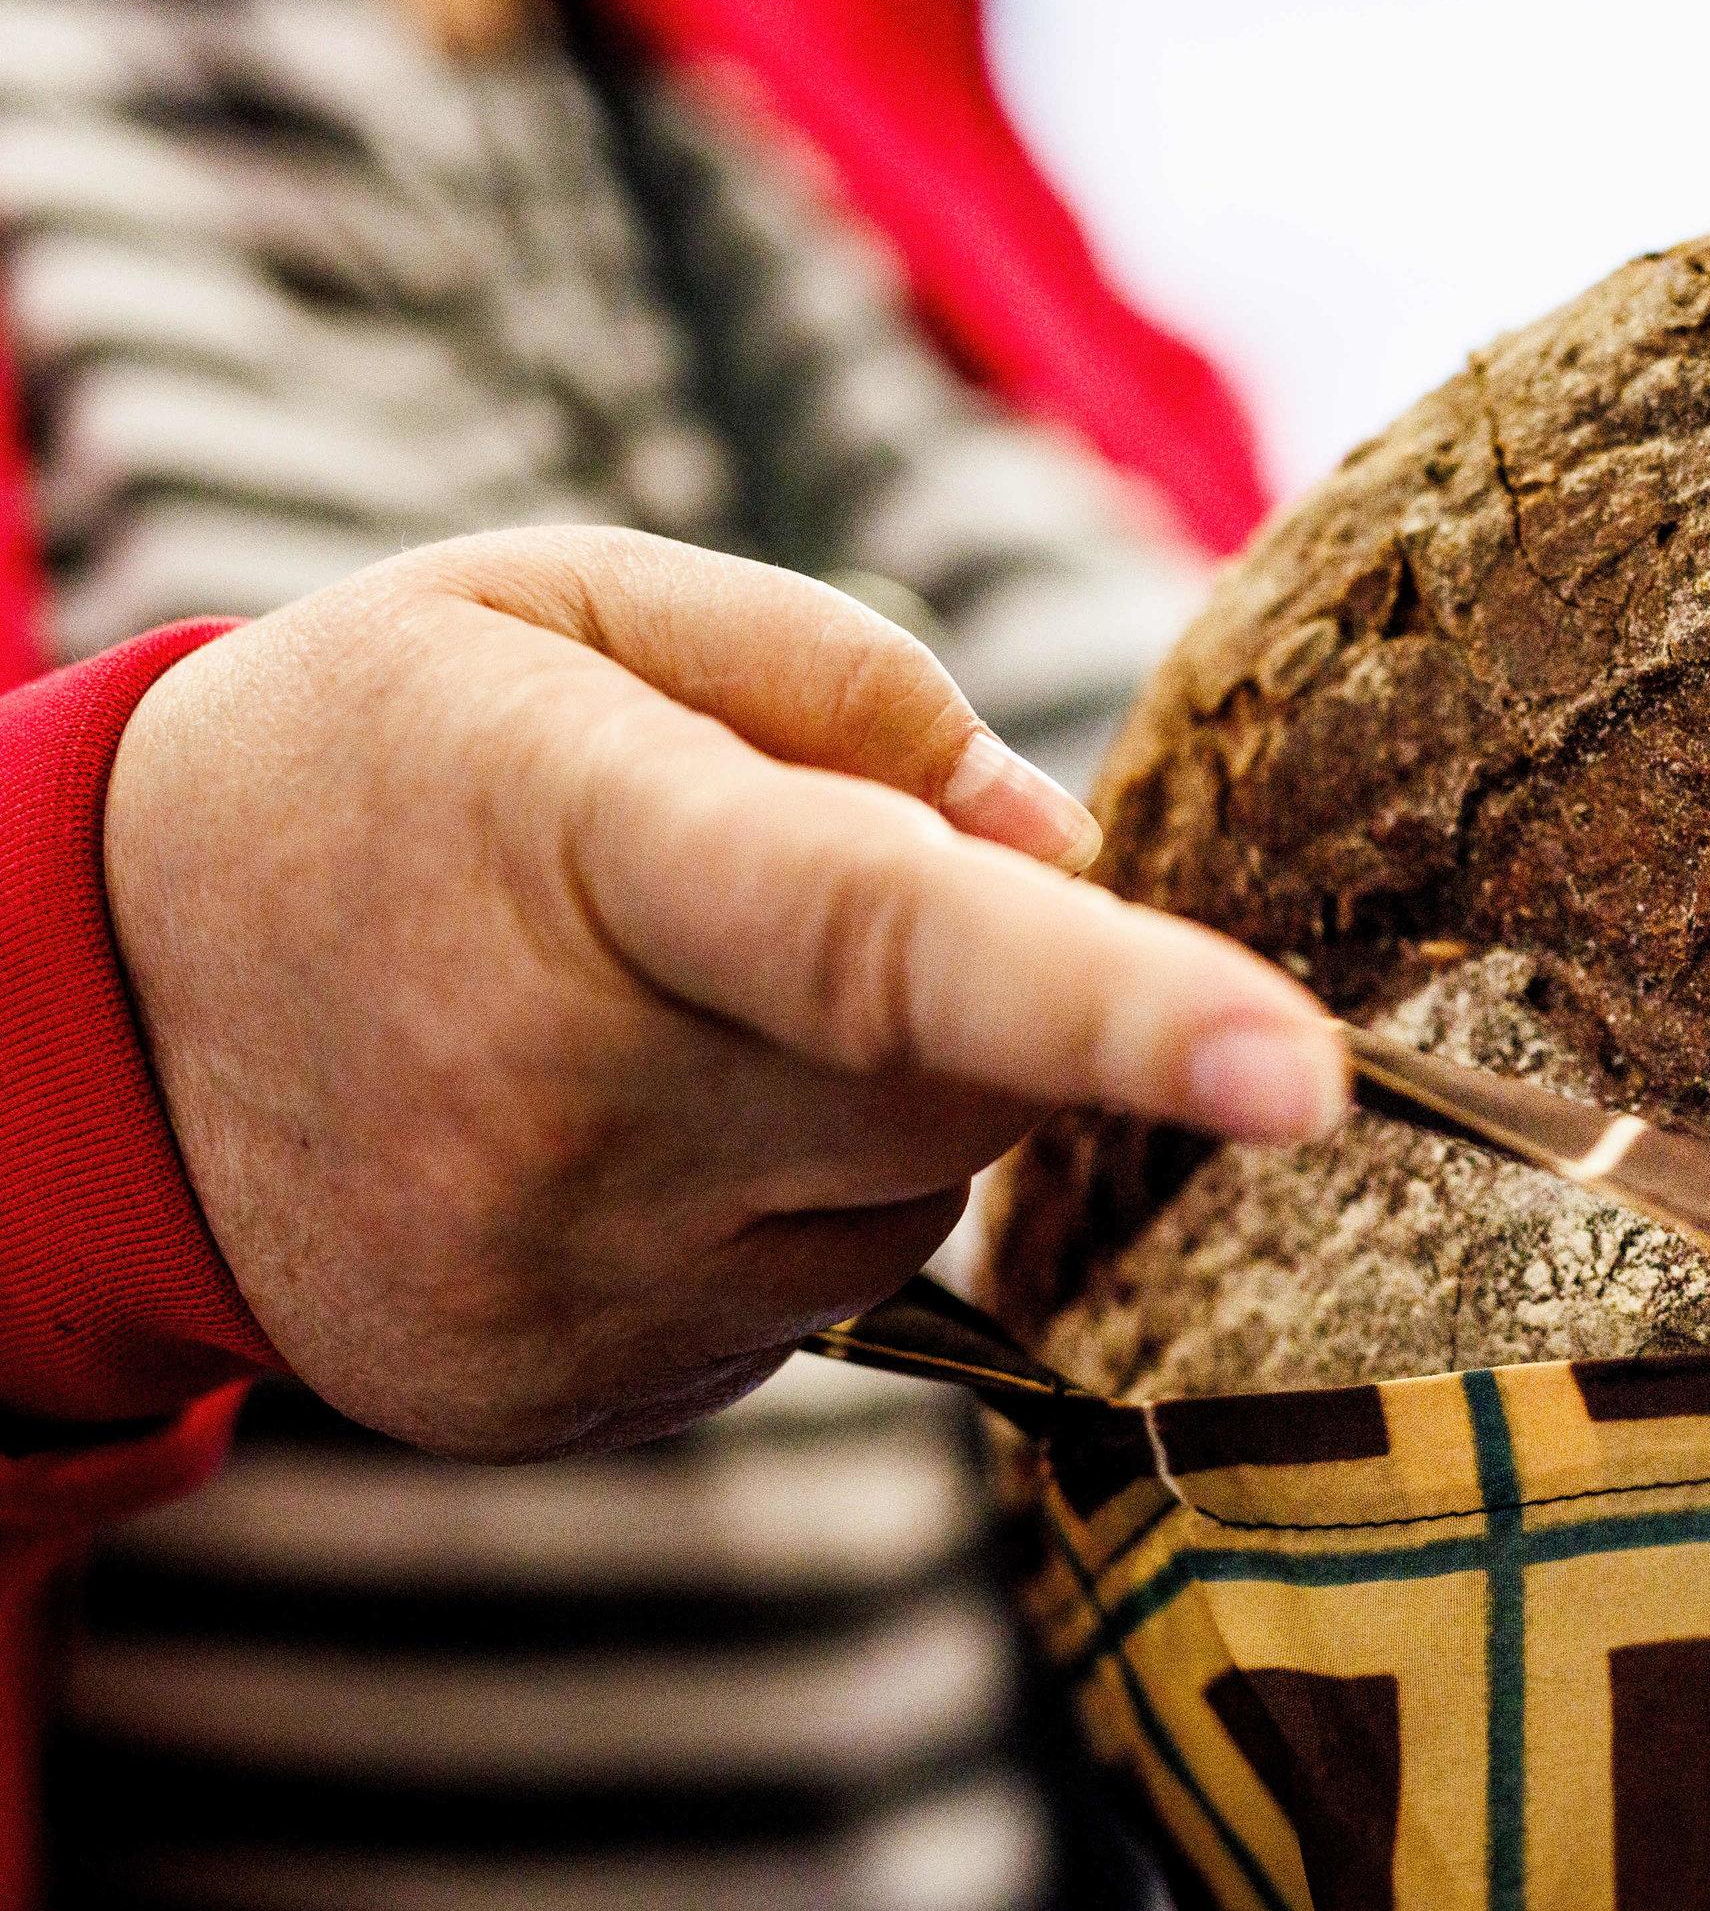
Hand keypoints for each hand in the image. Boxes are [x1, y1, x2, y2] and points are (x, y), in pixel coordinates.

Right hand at [105, 527, 1343, 1456]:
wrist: (99, 994)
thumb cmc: (392, 751)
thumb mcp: (581, 602)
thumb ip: (850, 680)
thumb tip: (1062, 851)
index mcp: (588, 849)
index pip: (883, 941)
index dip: (1115, 1005)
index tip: (1301, 1073)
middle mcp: (568, 1102)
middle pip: (966, 1083)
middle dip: (982, 986)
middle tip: (800, 882)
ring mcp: (561, 1281)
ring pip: (912, 1202)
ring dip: (882, 1093)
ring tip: (674, 1002)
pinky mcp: (566, 1395)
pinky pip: (819, 1299)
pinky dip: (797, 1199)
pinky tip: (634, 1120)